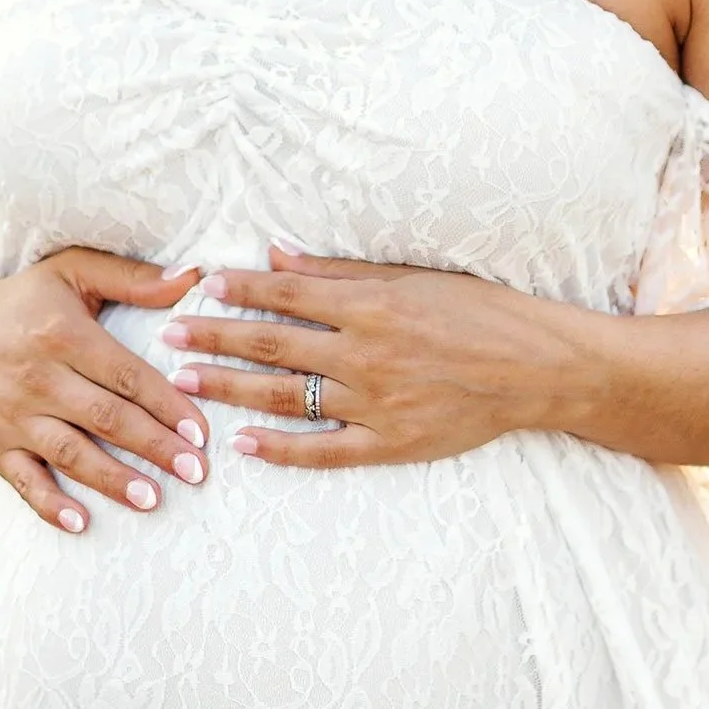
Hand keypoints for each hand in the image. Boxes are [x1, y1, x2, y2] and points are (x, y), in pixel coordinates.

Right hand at [0, 249, 211, 532]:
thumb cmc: (29, 301)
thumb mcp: (74, 271)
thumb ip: (133, 277)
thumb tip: (193, 276)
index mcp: (63, 335)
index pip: (125, 375)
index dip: (166, 404)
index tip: (201, 431)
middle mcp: (37, 377)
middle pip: (105, 418)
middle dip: (153, 446)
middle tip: (195, 471)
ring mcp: (12, 414)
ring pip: (69, 452)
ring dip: (112, 479)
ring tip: (152, 499)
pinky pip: (22, 480)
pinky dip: (49, 504)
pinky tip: (80, 523)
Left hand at [161, 245, 552, 468]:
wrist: (540, 369)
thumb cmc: (483, 313)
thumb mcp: (416, 277)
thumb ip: (342, 272)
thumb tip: (279, 257)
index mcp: (371, 306)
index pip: (287, 295)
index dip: (240, 290)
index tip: (200, 285)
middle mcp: (364, 354)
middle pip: (272, 344)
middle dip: (215, 336)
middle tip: (169, 335)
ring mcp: (374, 404)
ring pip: (285, 397)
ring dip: (231, 387)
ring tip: (187, 380)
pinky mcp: (390, 444)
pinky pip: (323, 452)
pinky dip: (281, 450)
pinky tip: (244, 445)